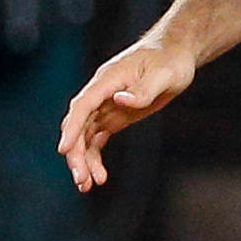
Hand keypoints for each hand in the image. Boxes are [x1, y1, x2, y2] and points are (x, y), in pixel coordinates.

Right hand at [58, 39, 198, 191]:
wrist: (176, 54)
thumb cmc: (170, 61)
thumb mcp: (163, 75)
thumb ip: (143, 90)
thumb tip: (119, 100)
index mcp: (108, 80)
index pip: (83, 105)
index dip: (72, 127)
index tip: (64, 149)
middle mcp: (101, 93)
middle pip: (79, 125)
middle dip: (76, 153)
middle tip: (82, 180)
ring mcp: (105, 105)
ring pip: (84, 136)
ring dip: (83, 160)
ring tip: (87, 185)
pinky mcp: (113, 116)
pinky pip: (96, 139)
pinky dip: (94, 157)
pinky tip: (99, 176)